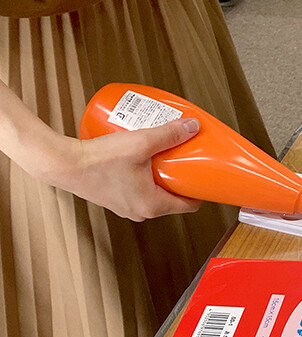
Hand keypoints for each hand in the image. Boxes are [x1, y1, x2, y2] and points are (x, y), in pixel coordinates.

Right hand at [55, 118, 203, 220]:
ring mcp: (126, 206)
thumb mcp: (141, 143)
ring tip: (165, 155)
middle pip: (173, 197)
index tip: (205, 175)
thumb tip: (193, 126)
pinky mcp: (114, 198)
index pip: (190, 205)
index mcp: (153, 205)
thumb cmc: (98, 160)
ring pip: (155, 193)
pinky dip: (145, 177)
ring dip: (162, 176)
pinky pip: (138, 189)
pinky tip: (144, 159)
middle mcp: (141, 211)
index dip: (200, 190)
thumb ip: (169, 134)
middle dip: (181, 178)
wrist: (62, 164)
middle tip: (185, 159)